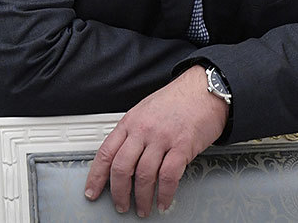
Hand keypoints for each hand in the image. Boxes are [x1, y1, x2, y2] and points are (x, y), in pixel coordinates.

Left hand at [84, 65, 227, 216]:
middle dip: (118, 193)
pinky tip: (163, 201)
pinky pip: (168, 177)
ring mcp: (162, 138)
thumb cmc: (179, 100)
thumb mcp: (146, 110)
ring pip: (144, 176)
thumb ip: (133, 132)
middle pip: (122, 168)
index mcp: (131, 121)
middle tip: (121, 205)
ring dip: (142, 198)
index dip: (96, 176)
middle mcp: (143, 130)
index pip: (105, 152)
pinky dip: (164, 194)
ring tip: (143, 208)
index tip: (92, 191)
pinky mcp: (182, 146)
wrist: (205, 89)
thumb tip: (123, 157)